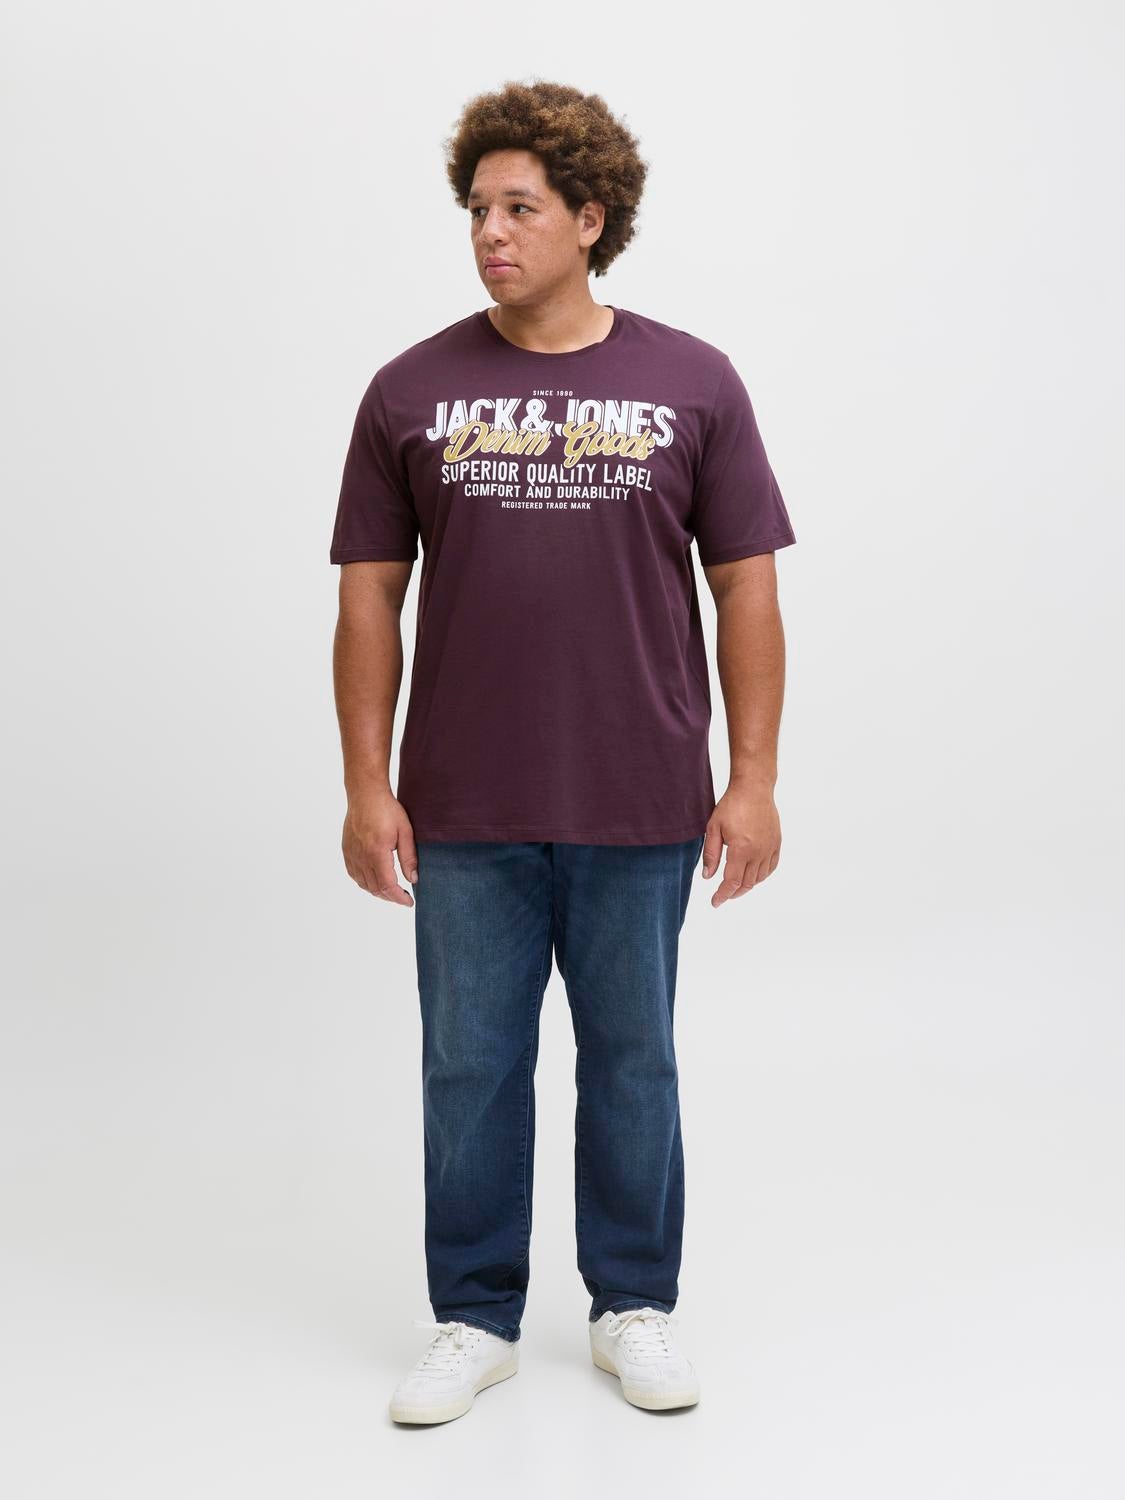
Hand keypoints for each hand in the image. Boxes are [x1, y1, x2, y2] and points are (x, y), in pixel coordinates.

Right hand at [342, 789, 418, 906]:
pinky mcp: (346, 851)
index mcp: (377, 852)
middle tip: (403, 897)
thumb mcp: (405, 832)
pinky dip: (365, 883)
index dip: (399, 898)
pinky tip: (375, 881)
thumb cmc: (387, 809)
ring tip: (392, 891)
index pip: (388, 885)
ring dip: (378, 892)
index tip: (409, 901)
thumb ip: (409, 858)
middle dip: (390, 897)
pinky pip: (354, 874)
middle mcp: (361, 856)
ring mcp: (352, 854)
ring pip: (363, 884)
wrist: (365, 795)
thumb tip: (413, 879)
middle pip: (375, 888)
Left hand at [701, 781, 781, 907]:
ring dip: (746, 886)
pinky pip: (771, 867)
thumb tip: (708, 877)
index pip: (732, 882)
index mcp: (741, 849)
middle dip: (733, 893)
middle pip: (746, 884)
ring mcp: (770, 848)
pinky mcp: (776, 843)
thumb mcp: (714, 828)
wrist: (754, 789)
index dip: (722, 895)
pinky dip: (761, 876)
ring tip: (735, 886)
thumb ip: (711, 854)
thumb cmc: (731, 806)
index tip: (715, 902)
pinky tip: (753, 876)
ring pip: (759, 878)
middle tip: (723, 896)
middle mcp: (758, 852)